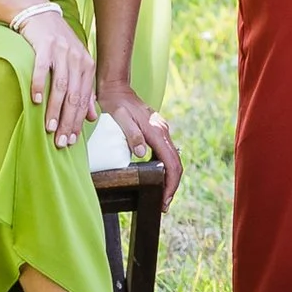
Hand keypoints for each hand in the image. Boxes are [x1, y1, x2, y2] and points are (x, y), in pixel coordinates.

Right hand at [15, 1, 96, 146]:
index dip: (77, 122)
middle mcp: (77, 58)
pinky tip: (35, 100)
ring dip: (55, 109)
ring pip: (60, 86)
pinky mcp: (45, 45)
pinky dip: (39, 85)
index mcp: (87, 66)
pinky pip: (42, 68)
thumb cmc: (58, 45)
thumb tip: (92, 117)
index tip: (71, 141)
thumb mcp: (76, 65)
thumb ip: (85, 90)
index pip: (83, 99)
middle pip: (74, 96)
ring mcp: (61, 51)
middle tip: (61, 141)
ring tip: (49, 127)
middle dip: (68, 121)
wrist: (41, 16)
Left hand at [97, 77, 182, 202]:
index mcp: (156, 131)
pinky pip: (166, 153)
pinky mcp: (156, 130)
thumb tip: (142, 153)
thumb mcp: (120, 118)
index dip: (170, 184)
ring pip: (172, 158)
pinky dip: (166, 168)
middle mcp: (162, 131)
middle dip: (172, 186)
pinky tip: (157, 177)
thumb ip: (132, 134)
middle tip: (163, 205)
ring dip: (170, 178)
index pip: (171, 163)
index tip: (164, 201)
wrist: (115, 86)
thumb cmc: (115, 103)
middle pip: (175, 163)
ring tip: (161, 196)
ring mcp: (161, 130)